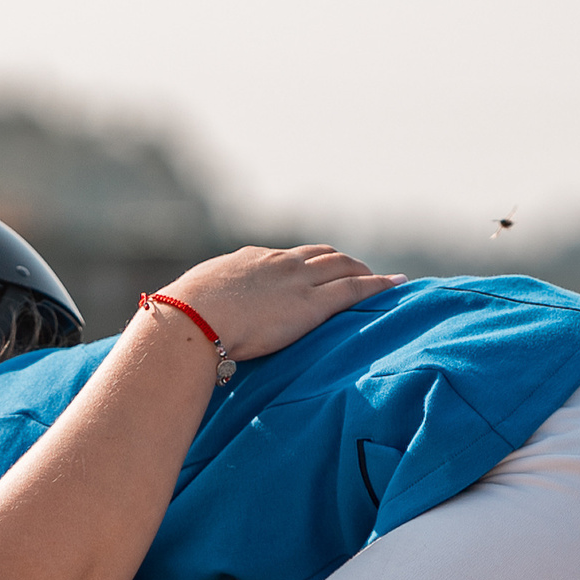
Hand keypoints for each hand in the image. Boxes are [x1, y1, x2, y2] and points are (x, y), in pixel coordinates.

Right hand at [152, 246, 405, 363]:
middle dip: (341, 263)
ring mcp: (298, 281)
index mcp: (249, 263)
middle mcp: (279, 264)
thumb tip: (195, 324)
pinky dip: (380, 286)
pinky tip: (398, 286)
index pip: (287, 258)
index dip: (307, 263)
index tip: (317, 270)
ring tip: (382, 281)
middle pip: (321, 255)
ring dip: (364, 272)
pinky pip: (356, 289)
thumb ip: (208, 309)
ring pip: (343, 267)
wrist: (191, 319)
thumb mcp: (194, 305)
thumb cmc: (182, 320)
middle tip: (358, 272)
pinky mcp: (313, 304)